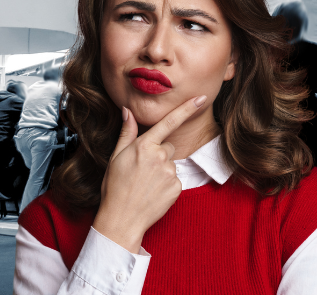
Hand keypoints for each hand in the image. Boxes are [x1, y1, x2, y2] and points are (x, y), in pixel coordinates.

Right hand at [92, 95, 207, 253]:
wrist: (122, 219)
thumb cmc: (115, 187)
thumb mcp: (116, 156)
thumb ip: (126, 132)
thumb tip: (127, 110)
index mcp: (144, 146)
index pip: (169, 122)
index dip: (187, 108)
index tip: (201, 98)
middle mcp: (160, 156)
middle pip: (169, 146)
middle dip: (159, 154)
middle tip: (142, 171)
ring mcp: (170, 172)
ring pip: (171, 163)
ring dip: (162, 170)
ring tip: (146, 184)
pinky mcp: (177, 187)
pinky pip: (175, 179)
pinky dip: (167, 185)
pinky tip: (154, 192)